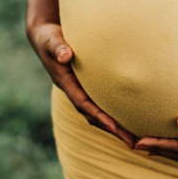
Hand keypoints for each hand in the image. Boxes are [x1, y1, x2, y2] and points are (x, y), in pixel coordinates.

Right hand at [27, 22, 135, 148]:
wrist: (43, 36)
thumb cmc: (49, 37)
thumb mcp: (51, 40)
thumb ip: (58, 48)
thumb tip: (65, 56)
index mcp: (64, 82)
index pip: (82, 104)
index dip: (98, 116)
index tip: (114, 127)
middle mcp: (72, 89)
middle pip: (92, 115)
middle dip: (111, 129)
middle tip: (132, 142)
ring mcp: (78, 89)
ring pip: (96, 112)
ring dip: (113, 125)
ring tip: (134, 137)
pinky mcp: (84, 84)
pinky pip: (98, 102)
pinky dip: (111, 112)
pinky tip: (128, 116)